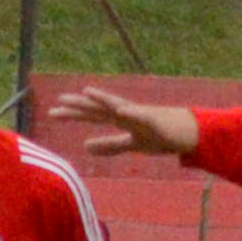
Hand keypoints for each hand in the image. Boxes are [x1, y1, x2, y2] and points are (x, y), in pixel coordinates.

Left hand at [48, 88, 199, 156]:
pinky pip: (142, 116)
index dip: (73, 114)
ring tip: (86, 93)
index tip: (52, 113)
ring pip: (118, 105)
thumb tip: (85, 147)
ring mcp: (141, 114)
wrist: (189, 133)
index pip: (92, 115)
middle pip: (99, 108)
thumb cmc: (160, 135)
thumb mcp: (130, 144)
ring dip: (103, 99)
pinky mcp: (155, 120)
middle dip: (79, 106)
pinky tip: (120, 111)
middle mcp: (127, 112)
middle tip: (57, 103)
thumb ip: (109, 145)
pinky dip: (131, 113)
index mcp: (120, 118)